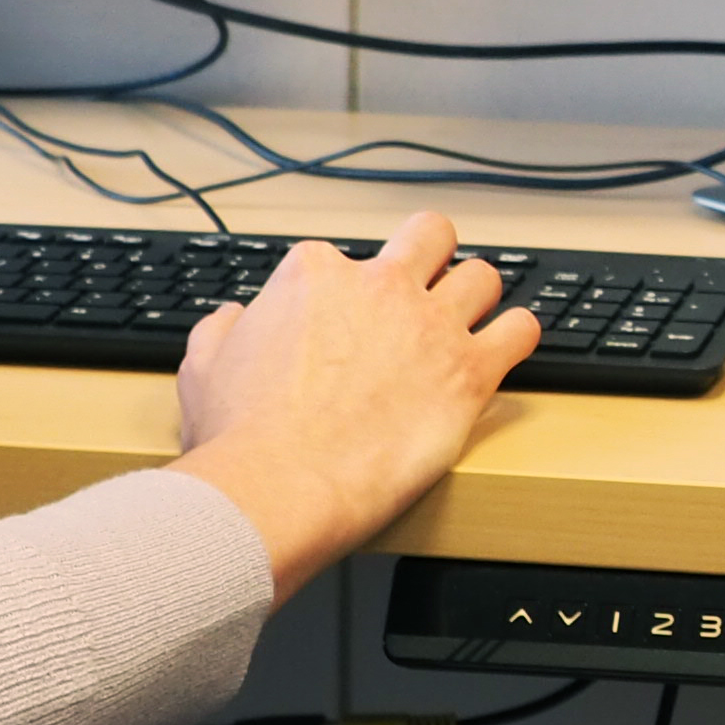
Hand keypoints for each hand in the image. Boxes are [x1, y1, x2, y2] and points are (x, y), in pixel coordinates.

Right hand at [169, 214, 539, 601]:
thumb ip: (222, 330)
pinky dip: (518, 336)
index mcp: (315, 274)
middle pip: (429, 236)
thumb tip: (235, 319)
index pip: (346, 256)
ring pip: (482, 277)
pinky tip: (506, 350)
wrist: (280, 487)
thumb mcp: (203, 367)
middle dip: (431, 256)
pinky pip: (521, 331)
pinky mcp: (469, 372)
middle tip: (428, 288)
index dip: (349, 289)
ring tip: (471, 322)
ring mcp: (429, 325)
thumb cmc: (241, 439)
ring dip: (477, 297)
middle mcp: (379, 286)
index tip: (351, 319)